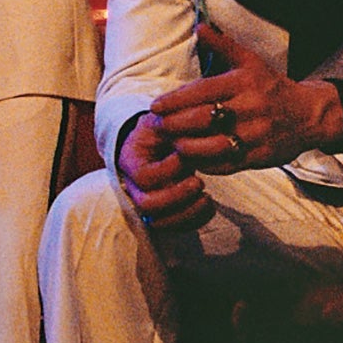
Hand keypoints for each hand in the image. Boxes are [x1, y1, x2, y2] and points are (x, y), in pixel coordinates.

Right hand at [117, 111, 213, 230]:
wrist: (156, 141)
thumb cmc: (161, 128)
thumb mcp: (164, 118)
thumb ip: (181, 117)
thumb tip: (210, 114)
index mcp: (132, 162)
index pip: (144, 177)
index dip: (167, 170)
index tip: (184, 155)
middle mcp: (135, 187)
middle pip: (147, 205)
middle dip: (176, 196)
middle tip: (199, 182)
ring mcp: (149, 202)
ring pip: (159, 222)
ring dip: (186, 211)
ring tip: (206, 195)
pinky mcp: (166, 213)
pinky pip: (177, 228)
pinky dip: (196, 219)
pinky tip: (209, 203)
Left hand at [149, 23, 342, 172]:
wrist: (309, 115)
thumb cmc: (272, 87)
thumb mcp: (250, 61)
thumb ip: (222, 45)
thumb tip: (199, 27)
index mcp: (243, 83)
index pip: (200, 92)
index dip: (174, 101)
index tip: (155, 107)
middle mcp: (249, 109)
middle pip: (201, 120)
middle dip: (173, 124)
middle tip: (157, 126)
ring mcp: (254, 136)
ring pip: (210, 146)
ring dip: (185, 146)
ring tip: (171, 142)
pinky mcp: (258, 158)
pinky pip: (224, 165)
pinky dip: (204, 163)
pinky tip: (192, 158)